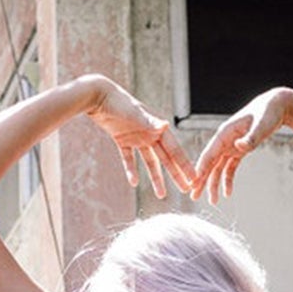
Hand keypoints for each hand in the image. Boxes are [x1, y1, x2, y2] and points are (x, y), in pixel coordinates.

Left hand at [84, 77, 196, 197]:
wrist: (98, 96)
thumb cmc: (119, 101)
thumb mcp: (135, 113)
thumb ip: (149, 122)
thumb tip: (164, 125)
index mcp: (158, 127)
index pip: (175, 150)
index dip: (184, 165)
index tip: (194, 178)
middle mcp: (150, 133)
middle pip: (166, 158)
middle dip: (176, 174)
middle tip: (186, 189)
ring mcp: (137, 138)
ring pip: (150, 162)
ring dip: (156, 178)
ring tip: (161, 195)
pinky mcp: (122, 140)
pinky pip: (129, 159)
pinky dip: (131, 170)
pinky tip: (133, 183)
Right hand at [192, 87, 292, 201]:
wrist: (275, 106)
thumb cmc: (267, 113)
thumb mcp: (261, 125)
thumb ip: (251, 137)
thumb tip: (239, 147)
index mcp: (224, 133)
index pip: (209, 154)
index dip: (200, 170)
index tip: (193, 184)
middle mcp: (224, 140)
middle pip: (209, 163)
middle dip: (201, 180)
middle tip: (193, 197)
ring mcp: (230, 146)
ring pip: (217, 168)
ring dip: (213, 184)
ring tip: (213, 201)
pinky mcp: (238, 150)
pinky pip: (229, 168)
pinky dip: (227, 180)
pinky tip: (227, 193)